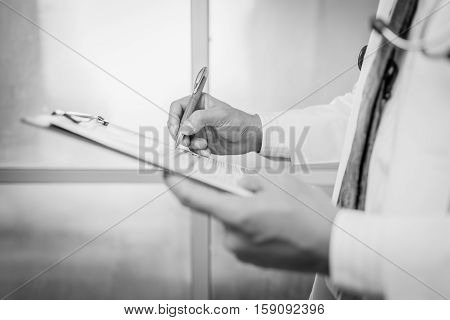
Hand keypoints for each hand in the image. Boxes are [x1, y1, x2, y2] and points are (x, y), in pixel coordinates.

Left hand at [164, 173, 336, 273]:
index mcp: (237, 215)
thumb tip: (238, 181)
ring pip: (231, 220)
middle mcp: (233, 238)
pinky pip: (241, 233)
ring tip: (270, 204)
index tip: (168, 171)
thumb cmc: (311, 215)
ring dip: (242, 207)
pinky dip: (249, 221)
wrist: (333, 246)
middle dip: (227, 192)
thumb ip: (249, 177)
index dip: (176, 183)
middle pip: (216, 207)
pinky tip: (272, 218)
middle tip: (248, 183)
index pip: (193, 198)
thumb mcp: (280, 181)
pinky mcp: (251, 258)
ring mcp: (242, 251)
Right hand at [167, 94, 261, 155]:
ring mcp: (198, 129)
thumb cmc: (240, 122)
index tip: (176, 129)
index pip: (178, 107)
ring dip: (191, 144)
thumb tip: (184, 127)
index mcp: (199, 103)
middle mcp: (196, 116)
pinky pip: (192, 148)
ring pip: (184, 138)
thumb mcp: (219, 116)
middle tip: (187, 141)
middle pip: (177, 125)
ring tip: (204, 145)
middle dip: (181, 135)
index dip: (173, 118)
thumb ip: (200, 119)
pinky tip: (207, 151)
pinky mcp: (202, 141)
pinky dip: (198, 151)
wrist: (250, 138)